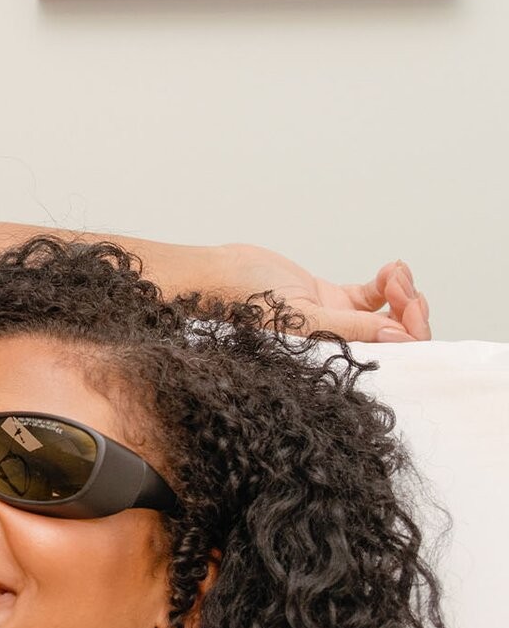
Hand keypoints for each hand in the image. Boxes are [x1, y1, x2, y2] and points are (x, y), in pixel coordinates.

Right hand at [220, 244, 429, 342]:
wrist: (217, 275)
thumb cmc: (243, 302)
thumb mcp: (302, 318)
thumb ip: (353, 328)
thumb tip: (401, 336)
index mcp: (332, 358)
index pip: (389, 357)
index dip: (410, 333)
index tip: (410, 308)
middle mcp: (338, 343)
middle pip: (396, 336)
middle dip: (410, 309)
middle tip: (404, 287)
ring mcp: (336, 320)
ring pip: (389, 314)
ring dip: (402, 292)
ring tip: (395, 273)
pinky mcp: (329, 299)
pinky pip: (372, 296)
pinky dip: (388, 282)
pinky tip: (390, 269)